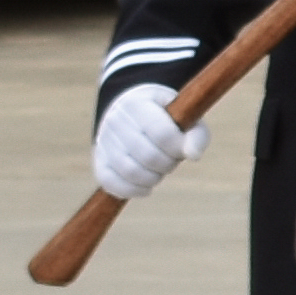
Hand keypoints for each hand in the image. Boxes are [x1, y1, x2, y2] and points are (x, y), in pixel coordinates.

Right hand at [92, 83, 203, 199]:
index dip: (177, 148)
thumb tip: (194, 155)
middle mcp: (115, 120)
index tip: (182, 149)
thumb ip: (196, 134)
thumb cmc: (166, 118)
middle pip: (148, 156)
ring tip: (160, 170)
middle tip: (172, 160)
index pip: (162, 134)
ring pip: (131, 172)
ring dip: (154, 178)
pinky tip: (147, 186)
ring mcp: (103, 141)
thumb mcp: (185, 117)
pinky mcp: (99, 162)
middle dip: (168, 164)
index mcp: (137, 104)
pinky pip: (111, 183)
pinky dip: (134, 190)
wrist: (133, 113)